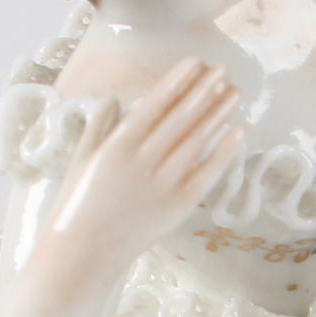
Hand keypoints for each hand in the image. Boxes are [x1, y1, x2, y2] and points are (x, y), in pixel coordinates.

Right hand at [45, 59, 245, 273]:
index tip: (195, 61)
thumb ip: (98, 127)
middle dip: (205, 90)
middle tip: (224, 68)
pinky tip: (239, 131)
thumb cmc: (76, 206)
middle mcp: (143, 161)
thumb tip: (114, 98)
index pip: (155, 105)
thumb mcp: (80, 161)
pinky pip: (207, 174)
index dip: (178, 81)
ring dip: (219, 114)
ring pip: (198, 141)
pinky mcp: (178, 207)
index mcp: (117, 146)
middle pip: (181, 118)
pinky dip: (225, 151)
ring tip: (236, 92)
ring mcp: (164, 185)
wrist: (82, 255)